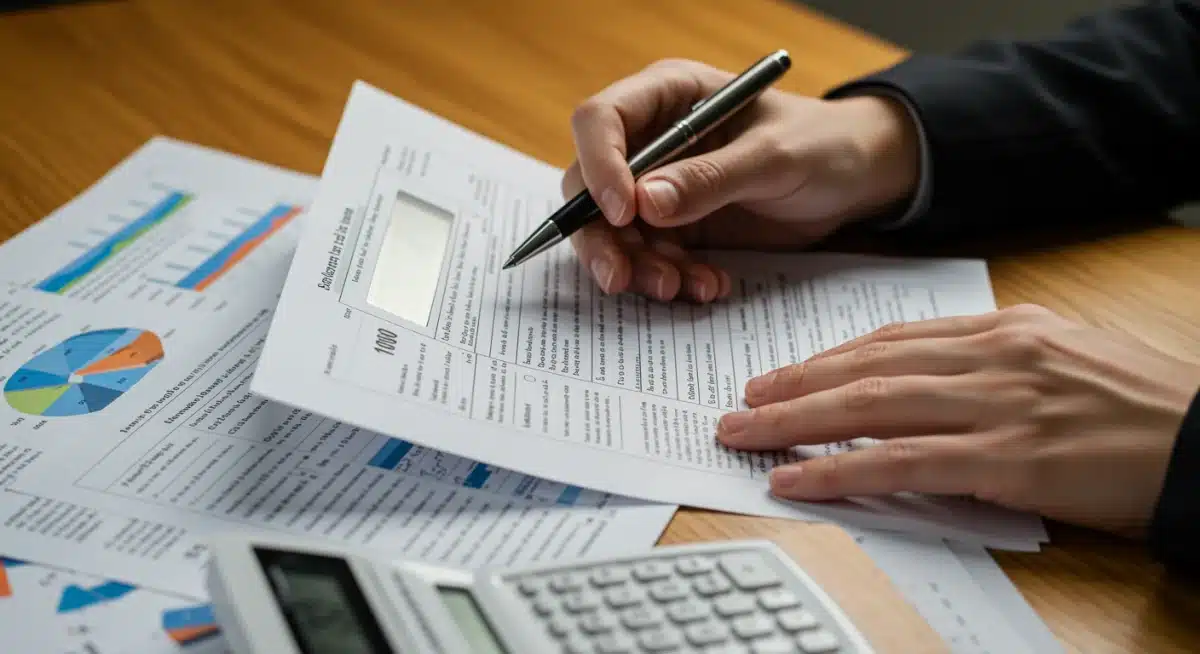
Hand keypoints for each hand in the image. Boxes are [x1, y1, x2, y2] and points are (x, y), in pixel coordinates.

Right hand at [562, 58, 919, 302]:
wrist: (854, 179)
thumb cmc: (821, 144)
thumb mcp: (774, 158)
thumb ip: (711, 178)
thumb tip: (644, 203)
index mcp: (668, 96)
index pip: (600, 121)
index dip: (598, 166)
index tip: (621, 213)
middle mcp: (652, 139)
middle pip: (589, 184)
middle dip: (602, 236)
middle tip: (621, 278)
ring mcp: (660, 186)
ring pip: (613, 232)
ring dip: (640, 267)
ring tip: (683, 287)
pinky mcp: (676, 227)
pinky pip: (649, 258)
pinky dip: (670, 278)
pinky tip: (708, 285)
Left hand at [715, 304, 1199, 536]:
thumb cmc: (1141, 408)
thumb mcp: (1065, 359)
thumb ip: (993, 364)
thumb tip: (927, 383)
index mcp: (1005, 328)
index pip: (892, 339)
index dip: (827, 358)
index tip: (782, 372)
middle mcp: (993, 356)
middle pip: (866, 367)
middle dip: (793, 385)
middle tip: (739, 400)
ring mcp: (999, 404)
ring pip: (870, 406)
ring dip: (795, 421)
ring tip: (745, 432)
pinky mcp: (1009, 458)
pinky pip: (903, 462)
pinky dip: (840, 467)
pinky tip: (797, 477)